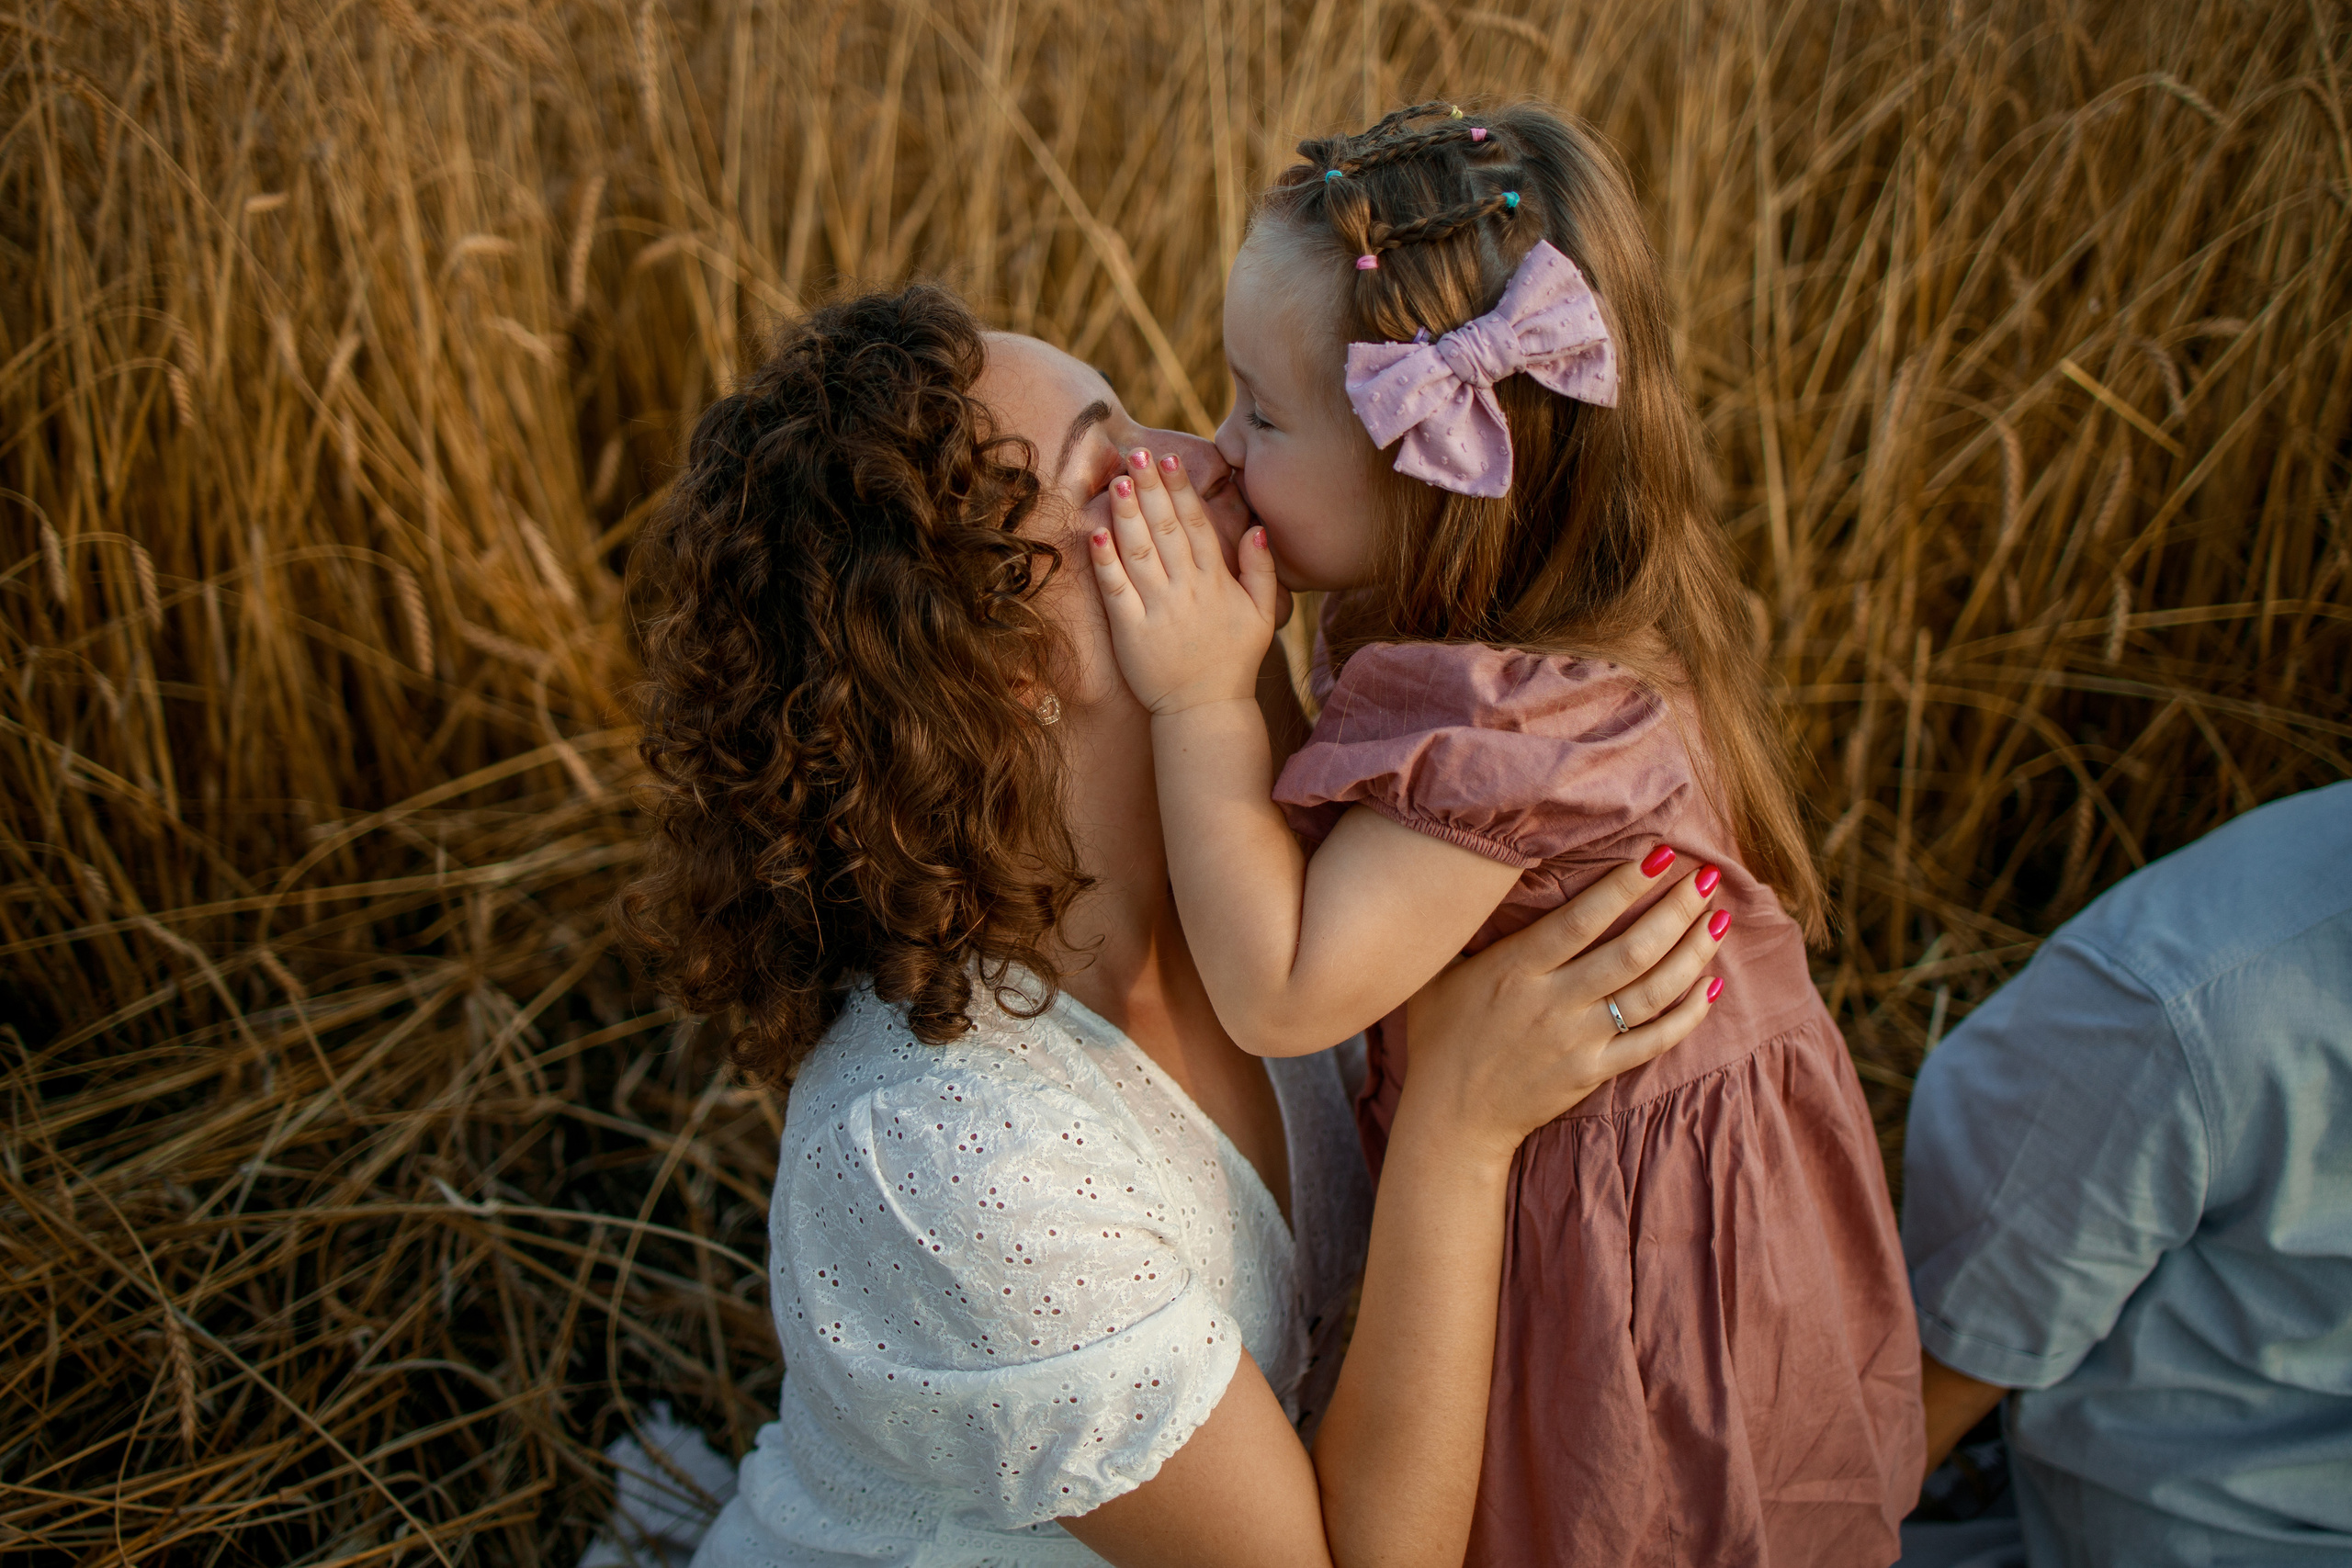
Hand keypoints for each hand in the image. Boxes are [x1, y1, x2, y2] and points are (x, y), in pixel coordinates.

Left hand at [1087, 448, 1281, 715]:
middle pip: (1165, 528)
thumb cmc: (1233, 661)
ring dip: (1127, 514)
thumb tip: (1257, 529)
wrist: (1206, 710)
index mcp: (1216, 581)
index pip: (1196, 524)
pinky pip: (1117, 590)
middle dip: (1150, 488)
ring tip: (1116, 481)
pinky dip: (1106, 561)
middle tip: (1135, 454)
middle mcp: (1187, 589)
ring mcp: (1158, 609)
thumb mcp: (1263, 615)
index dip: (1181, 489)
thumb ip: (1262, 571)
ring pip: (1140, 551)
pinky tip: (1096, 533)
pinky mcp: (1131, 631)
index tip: (1169, 460)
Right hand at [1400, 852, 1726, 1163]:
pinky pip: (1654, 1041)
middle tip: (1706, 879)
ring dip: (1691, 954)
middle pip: (1631, 951)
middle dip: (1675, 910)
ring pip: (1651, 992)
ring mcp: (1578, 1041)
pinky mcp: (1594, 1073)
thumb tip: (1482, 876)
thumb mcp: (1439, 973)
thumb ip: (1467, 929)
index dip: (1625, 885)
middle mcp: (1553, 1002)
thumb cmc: (1439, 1035)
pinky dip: (1688, 1014)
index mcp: (1515, 969)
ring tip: (1717, 920)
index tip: (1661, 855)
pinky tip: (1713, 984)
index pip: (1581, 919)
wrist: (1449, 1117)